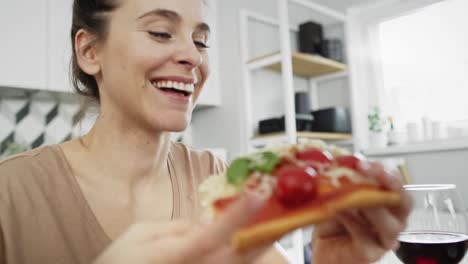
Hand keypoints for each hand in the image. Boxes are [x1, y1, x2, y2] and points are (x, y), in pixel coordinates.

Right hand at [93, 194, 270, 263]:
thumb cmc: (123, 261)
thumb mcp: (142, 234)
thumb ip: (178, 226)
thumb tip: (207, 221)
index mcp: (179, 254)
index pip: (214, 233)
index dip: (238, 213)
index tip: (257, 194)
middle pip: (241, 252)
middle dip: (267, 228)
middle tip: (287, 206)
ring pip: (244, 261)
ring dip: (265, 238)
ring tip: (282, 215)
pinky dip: (252, 248)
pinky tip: (260, 233)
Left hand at [312, 161, 412, 262]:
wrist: (323, 248)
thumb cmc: (335, 221)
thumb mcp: (338, 195)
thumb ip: (343, 180)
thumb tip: (340, 162)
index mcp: (388, 203)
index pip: (397, 184)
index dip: (386, 172)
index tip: (367, 164)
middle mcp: (393, 221)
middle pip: (403, 201)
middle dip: (389, 183)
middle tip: (371, 172)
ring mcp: (384, 239)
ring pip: (389, 224)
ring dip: (372, 206)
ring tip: (353, 193)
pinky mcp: (371, 253)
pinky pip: (365, 237)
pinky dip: (352, 222)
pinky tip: (340, 210)